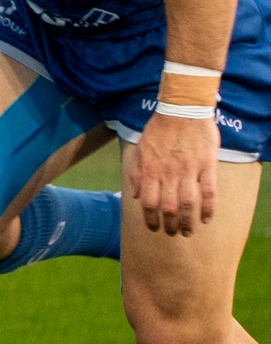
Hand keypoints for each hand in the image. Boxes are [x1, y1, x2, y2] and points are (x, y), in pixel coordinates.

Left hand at [127, 112, 219, 235]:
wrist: (182, 110)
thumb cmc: (159, 129)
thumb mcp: (140, 149)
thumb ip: (137, 173)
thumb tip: (136, 196)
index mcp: (151, 171)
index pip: (148, 203)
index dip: (150, 220)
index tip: (154, 229)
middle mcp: (169, 174)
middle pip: (168, 208)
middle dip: (170, 225)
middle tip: (174, 234)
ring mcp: (189, 170)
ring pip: (188, 204)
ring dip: (188, 221)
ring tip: (189, 232)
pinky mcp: (206, 165)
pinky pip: (209, 191)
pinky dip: (208, 208)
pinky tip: (207, 219)